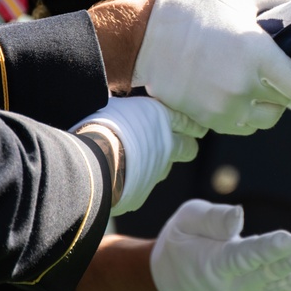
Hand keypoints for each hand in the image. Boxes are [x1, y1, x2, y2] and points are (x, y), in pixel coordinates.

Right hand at [71, 96, 204, 215]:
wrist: (92, 161)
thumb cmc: (99, 126)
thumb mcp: (116, 106)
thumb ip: (127, 109)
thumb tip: (115, 97)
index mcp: (160, 117)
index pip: (187, 122)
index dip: (192, 126)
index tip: (198, 129)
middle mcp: (165, 145)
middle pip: (188, 148)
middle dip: (186, 147)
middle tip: (181, 145)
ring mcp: (156, 171)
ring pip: (164, 168)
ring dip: (156, 164)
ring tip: (138, 159)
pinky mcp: (142, 193)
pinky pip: (141, 186)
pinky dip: (133, 181)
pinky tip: (118, 176)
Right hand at [131, 0, 290, 134]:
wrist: (140, 34)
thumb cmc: (192, 8)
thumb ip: (281, 0)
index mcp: (257, 56)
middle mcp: (244, 88)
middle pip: (289, 104)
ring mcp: (224, 108)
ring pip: (266, 119)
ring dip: (272, 104)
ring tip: (264, 81)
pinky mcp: (206, 119)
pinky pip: (241, 125)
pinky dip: (248, 113)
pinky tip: (241, 90)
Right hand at [150, 199, 290, 290]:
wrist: (174, 284)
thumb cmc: (183, 242)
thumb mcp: (187, 220)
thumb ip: (212, 218)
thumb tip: (239, 214)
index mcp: (212, 263)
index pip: (242, 257)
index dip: (267, 249)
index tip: (290, 239)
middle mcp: (232, 285)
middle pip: (268, 276)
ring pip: (283, 289)